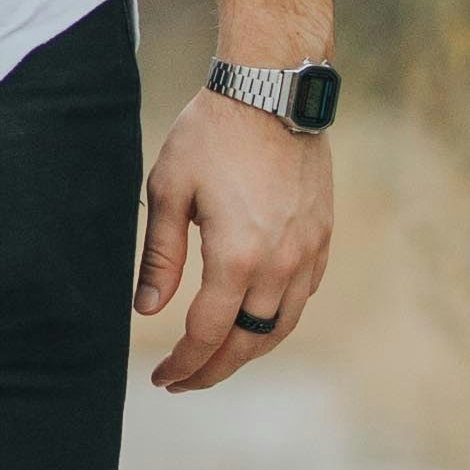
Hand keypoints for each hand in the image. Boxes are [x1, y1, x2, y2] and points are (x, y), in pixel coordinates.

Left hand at [136, 91, 330, 392]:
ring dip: (247, 351)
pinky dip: (276, 320)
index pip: (208, 335)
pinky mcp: (322, 237)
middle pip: (248, 343)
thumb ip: (160, 256)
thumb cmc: (213, 133)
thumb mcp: (169, 190)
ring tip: (216, 359)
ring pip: (281, 326)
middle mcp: (279, 264)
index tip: (162, 379)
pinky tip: (254, 319)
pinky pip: (303, 296)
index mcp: (236, 257)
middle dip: (214, 370)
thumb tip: (147, 311)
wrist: (273, 89)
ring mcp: (308, 252)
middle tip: (184, 381)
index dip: (183, 365)